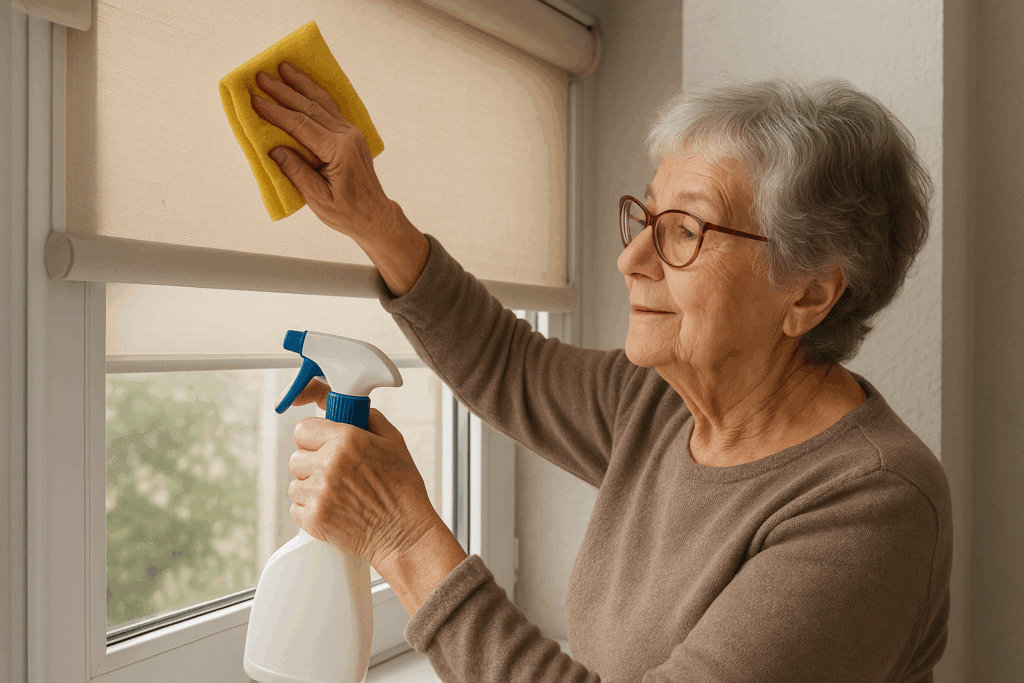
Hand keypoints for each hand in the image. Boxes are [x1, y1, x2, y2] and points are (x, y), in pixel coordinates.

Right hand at [250, 61, 396, 242]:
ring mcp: (351, 133)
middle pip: (310, 107)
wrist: (374, 215)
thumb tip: (274, 149)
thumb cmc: (346, 212)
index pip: (301, 125)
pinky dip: (315, 93)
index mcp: (339, 152)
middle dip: (284, 90)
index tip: (255, 100)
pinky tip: (304, 83)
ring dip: (301, 83)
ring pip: (322, 102)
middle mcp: (347, 136)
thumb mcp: (319, 199)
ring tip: (283, 67)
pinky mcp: (351, 134)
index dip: (276, 112)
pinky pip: (330, 108)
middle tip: (261, 76)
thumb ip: (297, 173)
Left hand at [287, 407, 442, 570]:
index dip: (313, 438)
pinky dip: (310, 511)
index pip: (303, 429)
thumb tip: (349, 409)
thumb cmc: (403, 491)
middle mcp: (329, 463)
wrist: (404, 534)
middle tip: (335, 475)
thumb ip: (368, 419)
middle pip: (296, 458)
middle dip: (311, 465)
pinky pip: (296, 509)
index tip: (321, 446)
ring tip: (338, 495)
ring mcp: (319, 492)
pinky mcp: (314, 518)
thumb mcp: (394, 443)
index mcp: (347, 439)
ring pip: (295, 484)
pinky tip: (334, 510)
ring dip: (310, 489)